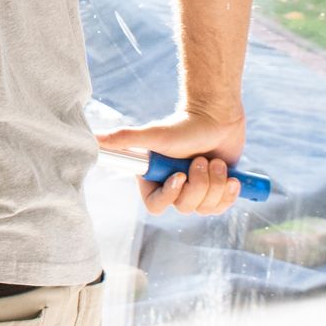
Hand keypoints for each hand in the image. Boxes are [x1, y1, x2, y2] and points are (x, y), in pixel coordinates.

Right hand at [96, 111, 246, 215]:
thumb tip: (93, 138)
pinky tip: (231, 176)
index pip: (156, 206)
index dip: (170, 195)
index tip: (180, 175)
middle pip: (186, 207)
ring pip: (206, 208)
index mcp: (155, 179)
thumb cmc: (184, 125)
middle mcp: (174, 188)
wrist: (217, 117)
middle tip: (201, 159)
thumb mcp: (153, 135)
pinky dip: (230, 191)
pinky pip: (223, 207)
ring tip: (216, 161)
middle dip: (199, 184)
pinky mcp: (218, 192)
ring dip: (215, 183)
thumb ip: (125, 139)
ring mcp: (197, 192)